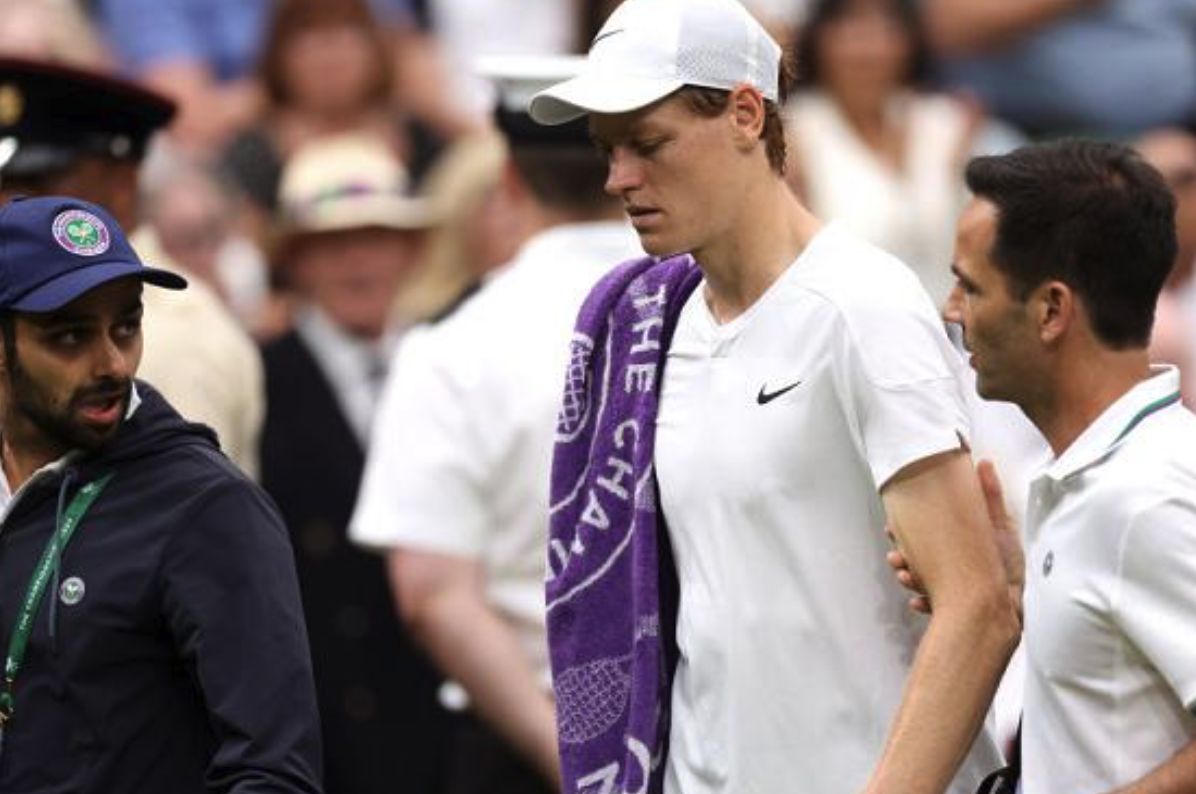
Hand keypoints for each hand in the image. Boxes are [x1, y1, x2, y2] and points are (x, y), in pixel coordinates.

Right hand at [887, 459, 1023, 621]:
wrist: (1020, 603)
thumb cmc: (1009, 566)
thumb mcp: (1000, 525)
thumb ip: (990, 495)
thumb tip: (983, 462)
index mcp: (952, 545)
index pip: (921, 534)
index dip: (904, 529)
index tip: (892, 526)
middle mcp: (944, 565)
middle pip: (913, 556)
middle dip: (900, 555)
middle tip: (895, 553)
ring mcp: (944, 586)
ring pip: (916, 579)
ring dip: (906, 577)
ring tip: (905, 575)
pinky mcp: (948, 606)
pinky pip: (931, 605)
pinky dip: (923, 603)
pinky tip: (919, 601)